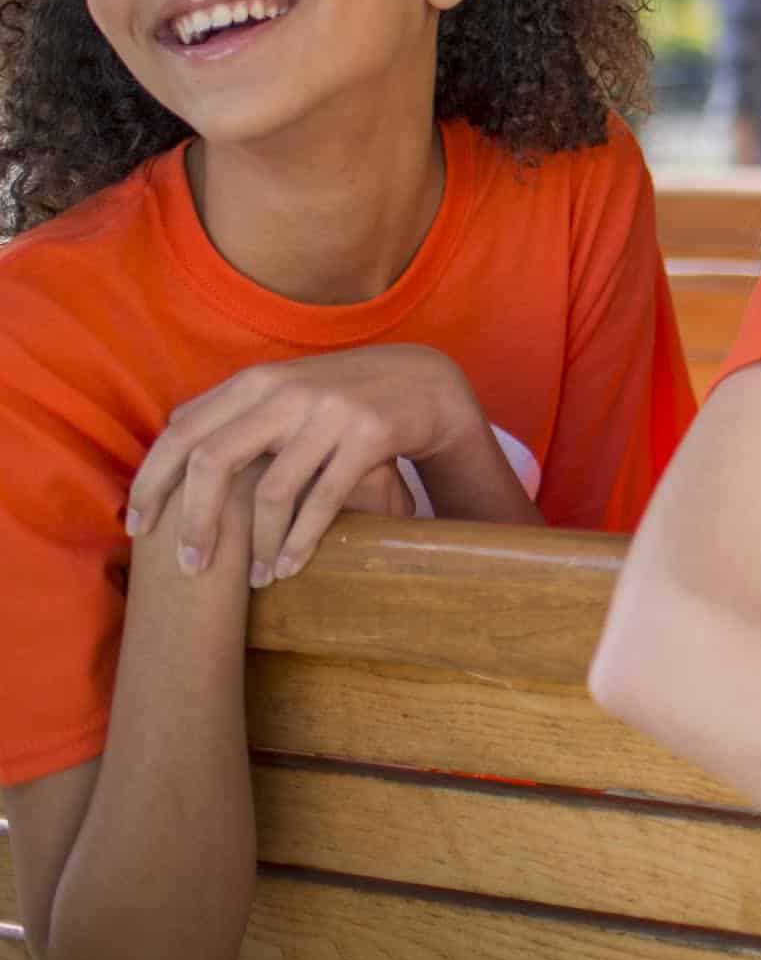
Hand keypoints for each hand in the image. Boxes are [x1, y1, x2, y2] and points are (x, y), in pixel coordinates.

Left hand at [125, 347, 488, 585]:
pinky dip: (301, 540)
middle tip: (189, 567)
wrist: (422, 381)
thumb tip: (171, 432)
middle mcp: (285, 392)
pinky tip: (290, 566)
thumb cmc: (341, 393)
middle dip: (194, 522)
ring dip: (258, 545)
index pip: (181, 433)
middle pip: (213, 462)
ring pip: (271, 490)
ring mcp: (329, 413)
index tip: (139, 529)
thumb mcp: (285, 386)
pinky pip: (324, 499)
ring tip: (256, 579)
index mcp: (255, 381)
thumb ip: (234, 407)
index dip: (151, 482)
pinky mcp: (369, 435)